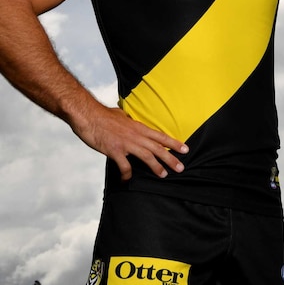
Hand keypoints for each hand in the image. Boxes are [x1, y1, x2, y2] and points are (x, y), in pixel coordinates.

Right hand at [70, 101, 187, 180]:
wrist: (88, 115)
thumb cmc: (103, 114)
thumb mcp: (122, 115)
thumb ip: (130, 122)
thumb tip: (131, 121)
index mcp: (139, 127)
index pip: (161, 136)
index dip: (174, 143)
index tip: (185, 150)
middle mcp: (136, 135)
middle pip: (158, 148)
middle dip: (171, 158)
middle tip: (181, 168)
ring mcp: (126, 143)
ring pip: (147, 156)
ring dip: (156, 167)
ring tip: (163, 175)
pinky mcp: (114, 150)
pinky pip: (124, 166)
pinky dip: (127, 174)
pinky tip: (127, 179)